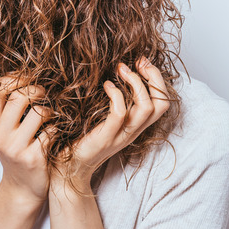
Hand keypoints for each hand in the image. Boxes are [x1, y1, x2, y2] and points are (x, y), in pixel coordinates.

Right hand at [0, 73, 52, 205]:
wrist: (21, 190)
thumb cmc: (16, 154)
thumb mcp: (3, 132)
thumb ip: (6, 109)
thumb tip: (20, 75)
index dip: (14, 78)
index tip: (27, 77)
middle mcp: (0, 136)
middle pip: (19, 97)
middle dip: (37, 90)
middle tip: (44, 94)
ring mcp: (16, 148)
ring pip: (39, 112)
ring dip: (50, 110)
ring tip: (50, 116)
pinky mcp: (34, 159)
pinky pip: (52, 132)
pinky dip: (57, 129)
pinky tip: (55, 134)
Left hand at [48, 56, 170, 188]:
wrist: (67, 168)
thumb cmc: (80, 138)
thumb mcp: (102, 117)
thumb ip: (112, 101)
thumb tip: (113, 70)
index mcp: (135, 125)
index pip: (162, 102)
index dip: (156, 79)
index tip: (141, 61)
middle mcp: (133, 131)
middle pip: (161, 104)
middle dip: (154, 77)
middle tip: (137, 61)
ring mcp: (121, 136)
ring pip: (146, 108)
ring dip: (136, 83)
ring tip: (121, 69)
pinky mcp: (105, 138)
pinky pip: (120, 114)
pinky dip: (116, 95)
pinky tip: (106, 86)